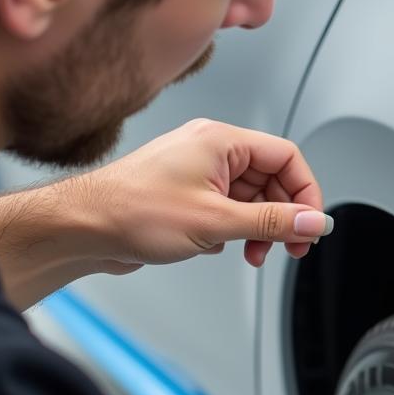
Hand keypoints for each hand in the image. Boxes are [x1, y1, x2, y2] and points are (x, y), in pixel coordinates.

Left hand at [80, 117, 331, 270]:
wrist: (80, 228)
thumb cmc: (130, 211)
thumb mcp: (216, 221)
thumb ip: (272, 222)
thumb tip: (312, 222)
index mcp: (221, 141)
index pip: (286, 158)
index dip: (306, 193)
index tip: (311, 224)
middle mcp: (212, 151)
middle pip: (272, 179)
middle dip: (283, 216)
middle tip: (290, 245)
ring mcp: (199, 172)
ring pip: (252, 198)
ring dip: (259, 228)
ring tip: (255, 252)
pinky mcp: (188, 194)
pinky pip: (229, 208)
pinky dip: (234, 230)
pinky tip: (220, 246)